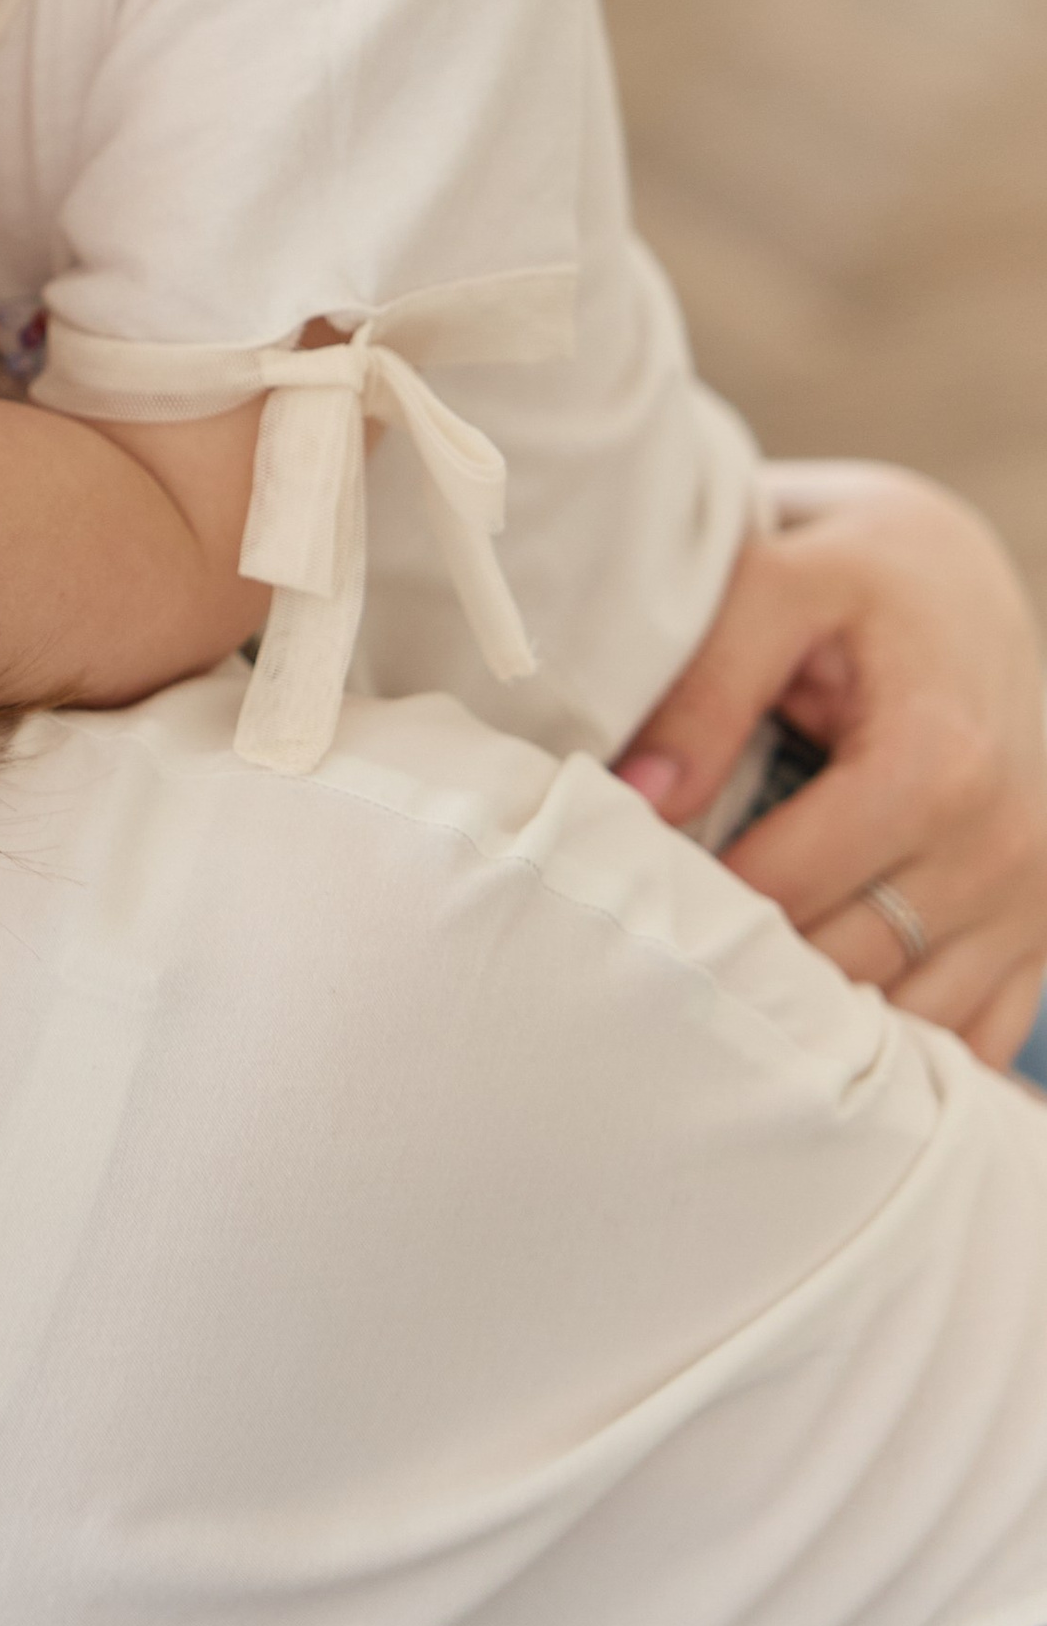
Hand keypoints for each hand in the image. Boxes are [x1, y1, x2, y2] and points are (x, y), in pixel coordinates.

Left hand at [615, 463, 1046, 1065]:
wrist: (963, 583)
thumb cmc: (856, 574)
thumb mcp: (777, 582)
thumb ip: (704, 685)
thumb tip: (636, 796)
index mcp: (944, 761)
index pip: (791, 888)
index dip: (695, 898)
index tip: (622, 892)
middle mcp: (1008, 846)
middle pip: (848, 967)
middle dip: (747, 968)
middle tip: (655, 952)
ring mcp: (1038, 901)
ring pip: (910, 1026)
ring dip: (819, 1025)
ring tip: (725, 986)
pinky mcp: (1045, 932)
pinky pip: (976, 1040)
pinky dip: (898, 1051)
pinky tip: (820, 1029)